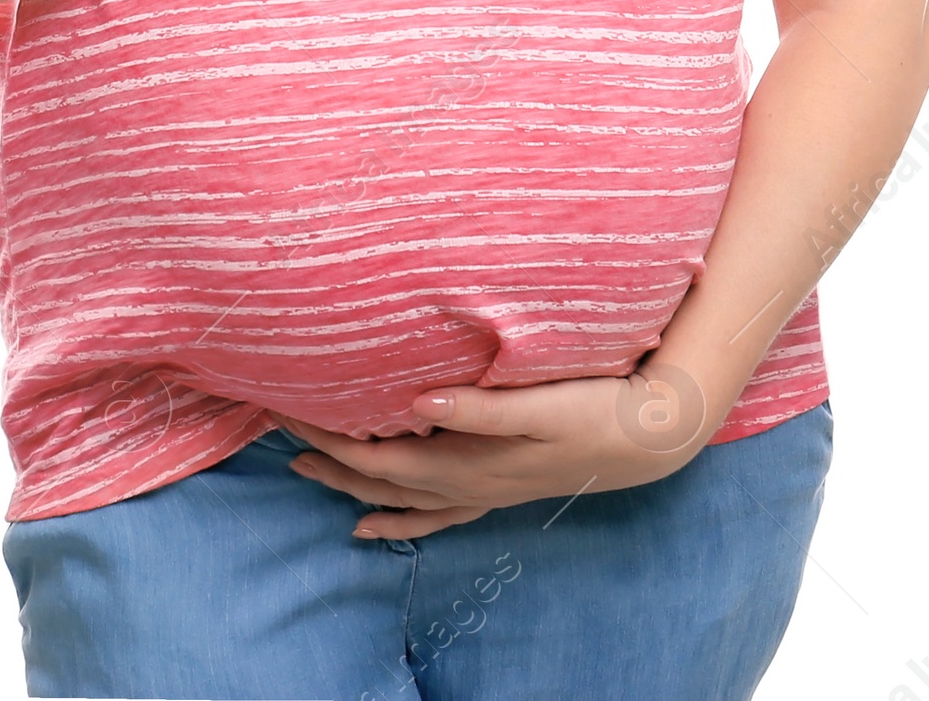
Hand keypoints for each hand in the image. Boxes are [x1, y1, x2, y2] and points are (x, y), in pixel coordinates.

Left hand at [273, 368, 709, 539]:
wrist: (648, 435)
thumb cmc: (594, 409)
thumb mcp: (539, 403)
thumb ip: (478, 406)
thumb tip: (417, 405)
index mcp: (468, 460)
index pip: (379, 453)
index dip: (330, 436)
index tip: (289, 411)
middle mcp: (468, 482)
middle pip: (380, 476)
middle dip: (327, 456)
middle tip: (280, 433)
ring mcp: (485, 490)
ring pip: (401, 496)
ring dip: (352, 484)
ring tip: (308, 474)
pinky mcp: (502, 486)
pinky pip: (437, 512)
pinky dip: (401, 517)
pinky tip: (380, 524)